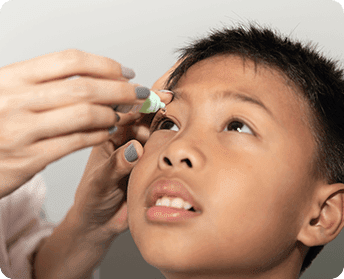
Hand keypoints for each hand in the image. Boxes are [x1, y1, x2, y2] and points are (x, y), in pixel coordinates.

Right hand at [0, 49, 147, 198]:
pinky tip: (107, 131)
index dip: (105, 65)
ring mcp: (22, 131)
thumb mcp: (10, 92)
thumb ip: (45, 83)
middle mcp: (16, 100)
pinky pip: (76, 142)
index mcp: (12, 77)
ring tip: (120, 114)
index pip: (70, 61)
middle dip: (120, 90)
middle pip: (84, 87)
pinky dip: (98, 134)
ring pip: (84, 114)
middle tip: (138, 94)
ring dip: (111, 114)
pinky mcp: (29, 158)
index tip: (125, 72)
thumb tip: (96, 76)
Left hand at [70, 89, 172, 236]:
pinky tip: (180, 141)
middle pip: (143, 116)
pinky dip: (172, 143)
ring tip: (181, 120)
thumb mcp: (100, 182)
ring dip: (167, 123)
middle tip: (174, 102)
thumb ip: (116, 165)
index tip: (158, 97)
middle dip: (158, 107)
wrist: (101, 223)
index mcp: (107, 135)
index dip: (140, 102)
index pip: (124, 112)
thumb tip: (136, 148)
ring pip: (156, 130)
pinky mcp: (151, 163)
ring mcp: (140, 150)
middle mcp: (125, 139)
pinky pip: (164, 149)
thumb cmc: (92, 199)